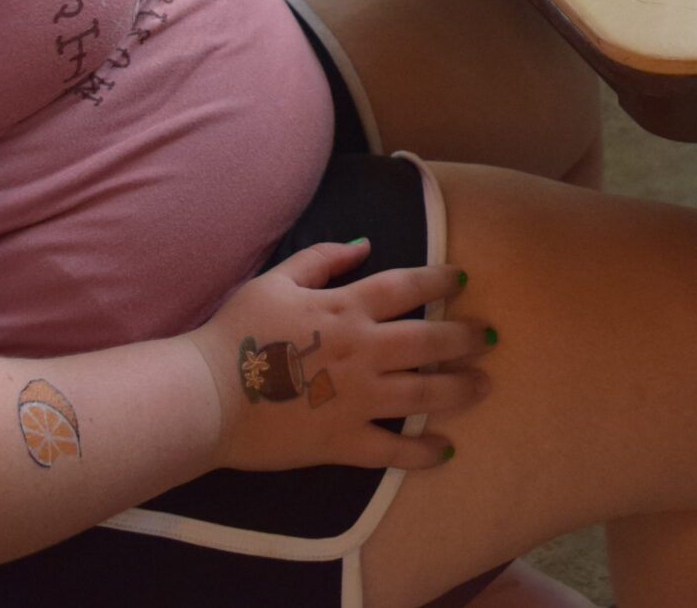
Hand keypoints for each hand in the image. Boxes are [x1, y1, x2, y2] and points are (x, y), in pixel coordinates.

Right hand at [189, 241, 491, 472]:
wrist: (205, 395)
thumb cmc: (234, 334)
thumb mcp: (275, 280)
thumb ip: (321, 259)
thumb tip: (363, 244)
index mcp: (344, 308)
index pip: (405, 287)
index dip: (437, 280)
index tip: (461, 280)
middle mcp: (361, 350)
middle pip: (428, 340)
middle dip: (465, 337)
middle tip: (491, 338)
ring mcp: (356, 398)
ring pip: (423, 393)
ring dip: (459, 389)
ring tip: (484, 385)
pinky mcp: (343, 440)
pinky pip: (392, 449)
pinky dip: (422, 452)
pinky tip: (445, 450)